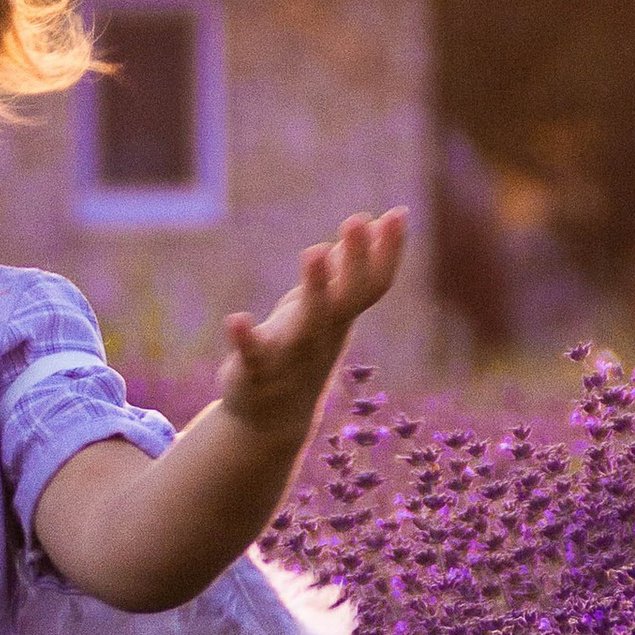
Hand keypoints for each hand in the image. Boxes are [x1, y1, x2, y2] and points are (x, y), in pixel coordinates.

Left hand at [217, 208, 406, 439]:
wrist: (272, 421)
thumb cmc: (301, 350)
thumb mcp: (325, 308)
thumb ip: (346, 268)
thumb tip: (370, 219)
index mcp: (340, 318)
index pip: (373, 284)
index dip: (388, 252)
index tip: (400, 213)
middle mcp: (323, 335)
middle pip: (346, 299)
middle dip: (354, 261)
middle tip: (356, 220)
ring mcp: (292, 355)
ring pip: (308, 324)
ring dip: (313, 289)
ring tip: (313, 251)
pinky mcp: (256, 372)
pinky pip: (253, 356)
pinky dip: (245, 339)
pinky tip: (234, 319)